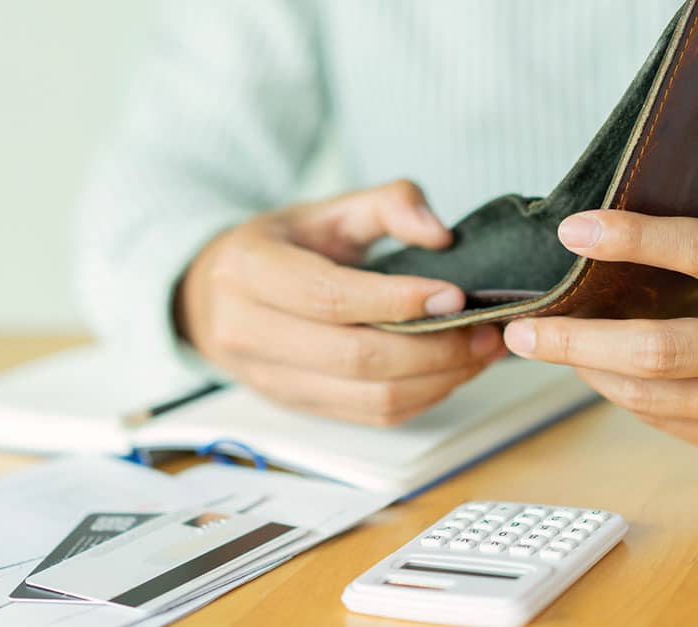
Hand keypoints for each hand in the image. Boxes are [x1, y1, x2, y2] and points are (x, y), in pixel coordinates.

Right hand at [176, 180, 505, 424]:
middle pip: (355, 357)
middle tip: (484, 329)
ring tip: (478, 352)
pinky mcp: (296, 407)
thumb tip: (440, 234)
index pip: (330, 297)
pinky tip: (450, 372)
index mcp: (249, 271)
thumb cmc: (278, 248)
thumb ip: (388, 204)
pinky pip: (369, 417)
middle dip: (433, 348)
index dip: (397, 301)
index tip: (455, 294)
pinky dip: (420, 399)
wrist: (213, 294)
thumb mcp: (326, 209)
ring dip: (436, 381)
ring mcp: (269, 379)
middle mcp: (249, 331)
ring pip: (368, 399)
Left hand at [503, 194, 697, 467]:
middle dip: (575, 340)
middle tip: (524, 328)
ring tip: (549, 350)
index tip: (573, 230)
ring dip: (589, 374)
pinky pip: (673, 424)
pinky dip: (629, 399)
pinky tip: (604, 376)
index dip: (629, 238)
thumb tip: (659, 192)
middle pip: (657, 349)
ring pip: (654, 398)